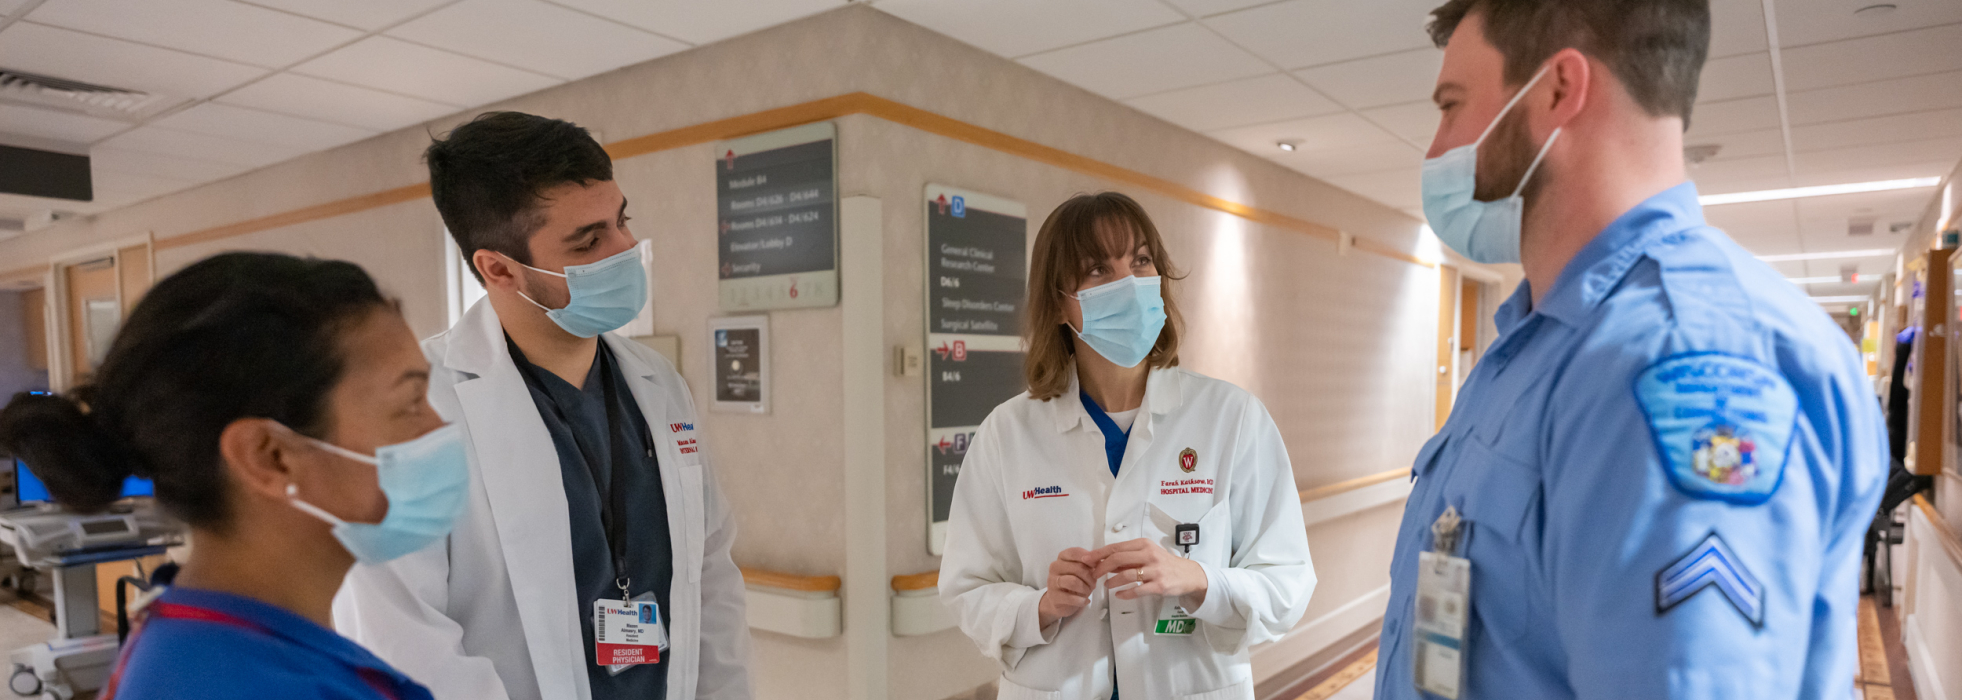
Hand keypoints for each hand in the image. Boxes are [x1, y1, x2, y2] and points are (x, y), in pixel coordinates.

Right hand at [1037, 547, 1099, 627]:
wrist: (1061, 602)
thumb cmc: (1075, 582)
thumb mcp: (1083, 570)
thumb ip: (1090, 563)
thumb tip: (1099, 560)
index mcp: (1062, 557)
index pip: (1075, 552)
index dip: (1088, 559)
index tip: (1096, 567)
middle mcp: (1055, 567)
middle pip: (1077, 568)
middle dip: (1090, 578)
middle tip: (1093, 584)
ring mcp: (1052, 581)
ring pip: (1073, 582)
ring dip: (1085, 589)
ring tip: (1088, 592)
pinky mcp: (1053, 596)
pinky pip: (1071, 598)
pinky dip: (1081, 600)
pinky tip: (1084, 601)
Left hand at [1090, 538, 1207, 602]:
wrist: (1188, 575)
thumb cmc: (1163, 563)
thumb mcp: (1147, 554)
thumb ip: (1128, 558)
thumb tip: (1103, 561)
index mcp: (1143, 544)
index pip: (1116, 547)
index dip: (1099, 554)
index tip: (1086, 559)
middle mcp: (1149, 555)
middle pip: (1118, 559)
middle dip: (1101, 567)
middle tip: (1093, 575)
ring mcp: (1154, 570)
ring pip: (1126, 575)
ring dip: (1112, 581)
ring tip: (1106, 585)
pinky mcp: (1159, 585)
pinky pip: (1137, 590)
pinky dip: (1125, 593)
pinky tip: (1118, 595)